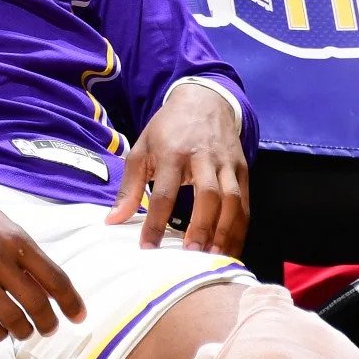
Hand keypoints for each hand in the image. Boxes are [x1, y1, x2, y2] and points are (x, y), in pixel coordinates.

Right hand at [0, 183, 85, 342]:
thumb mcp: (3, 223)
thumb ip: (25, 250)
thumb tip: (49, 281)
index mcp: (16, 239)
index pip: (54, 277)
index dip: (70, 301)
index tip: (78, 316)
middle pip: (37, 304)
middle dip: (48, 322)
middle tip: (49, 328)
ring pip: (13, 319)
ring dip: (24, 331)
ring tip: (25, 330)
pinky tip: (1, 329)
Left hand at [105, 83, 249, 256]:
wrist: (203, 100)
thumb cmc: (167, 129)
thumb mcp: (141, 149)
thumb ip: (129, 187)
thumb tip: (113, 221)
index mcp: (172, 152)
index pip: (164, 192)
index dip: (156, 222)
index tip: (148, 248)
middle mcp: (202, 157)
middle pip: (208, 195)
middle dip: (201, 227)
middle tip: (190, 255)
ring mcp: (226, 163)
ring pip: (232, 200)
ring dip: (225, 232)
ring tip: (214, 258)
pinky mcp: (243, 168)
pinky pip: (246, 203)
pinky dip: (240, 228)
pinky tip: (230, 248)